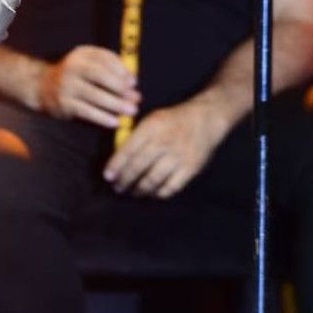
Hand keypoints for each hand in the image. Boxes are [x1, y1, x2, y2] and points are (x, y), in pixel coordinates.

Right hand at [37, 45, 139, 128]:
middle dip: (119, 86)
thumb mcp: (88, 64)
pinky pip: (86, 111)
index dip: (121, 70)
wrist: (42, 86)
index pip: (104, 57)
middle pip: (99, 74)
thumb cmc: (75, 76)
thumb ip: (109, 68)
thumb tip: (132, 82)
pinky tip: (115, 122)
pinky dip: (102, 117)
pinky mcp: (64, 103)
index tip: (133, 82)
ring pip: (94, 95)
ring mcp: (66, 85)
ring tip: (131, 111)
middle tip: (136, 98)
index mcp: (81, 54)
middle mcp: (72, 66)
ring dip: (115, 104)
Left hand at [103, 99, 228, 198]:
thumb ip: (135, 135)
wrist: (205, 119)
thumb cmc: (172, 120)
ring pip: (153, 179)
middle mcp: (164, 141)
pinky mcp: (191, 168)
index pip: (128, 149)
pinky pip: (171, 187)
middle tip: (118, 187)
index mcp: (151, 127)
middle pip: (138, 166)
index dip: (115, 165)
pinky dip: (159, 193)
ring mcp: (178, 156)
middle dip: (125, 180)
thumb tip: (117, 155)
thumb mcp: (151, 119)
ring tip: (133, 192)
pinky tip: (152, 193)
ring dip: (140, 189)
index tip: (107, 176)